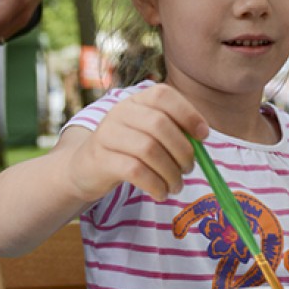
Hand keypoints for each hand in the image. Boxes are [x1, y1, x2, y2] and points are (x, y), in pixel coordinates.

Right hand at [68, 86, 208, 204]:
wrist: (85, 169)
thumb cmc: (126, 152)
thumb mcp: (148, 135)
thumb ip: (173, 132)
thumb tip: (202, 139)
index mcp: (136, 101)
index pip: (163, 95)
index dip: (188, 113)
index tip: (203, 136)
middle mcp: (120, 112)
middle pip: (159, 125)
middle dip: (182, 150)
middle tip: (188, 169)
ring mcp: (107, 134)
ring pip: (149, 150)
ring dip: (170, 173)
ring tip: (176, 186)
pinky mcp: (101, 159)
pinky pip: (135, 171)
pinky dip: (155, 185)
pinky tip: (161, 193)